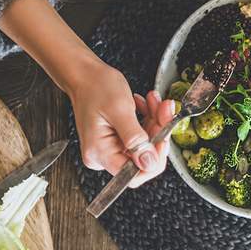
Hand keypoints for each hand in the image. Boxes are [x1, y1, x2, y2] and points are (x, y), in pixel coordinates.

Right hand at [69, 60, 174, 187]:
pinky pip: (142, 136)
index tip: (164, 138)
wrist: (86, 74)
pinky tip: (146, 104)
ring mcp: (111, 147)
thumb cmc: (96, 86)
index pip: (133, 175)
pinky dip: (148, 119)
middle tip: (164, 110)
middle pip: (143, 158)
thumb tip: (148, 163)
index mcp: (100, 153)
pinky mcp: (118, 139)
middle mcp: (103, 155)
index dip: (153, 159)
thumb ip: (135, 139)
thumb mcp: (119, 110)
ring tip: (155, 102)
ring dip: (155, 122)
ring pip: (146, 145)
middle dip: (158, 133)